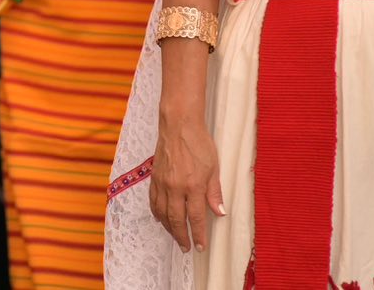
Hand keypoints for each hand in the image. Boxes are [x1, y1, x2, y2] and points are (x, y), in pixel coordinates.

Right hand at [148, 109, 224, 251]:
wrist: (178, 124)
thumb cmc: (199, 143)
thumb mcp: (214, 167)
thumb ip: (215, 192)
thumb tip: (219, 212)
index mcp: (193, 185)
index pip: (196, 218)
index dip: (199, 235)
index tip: (201, 247)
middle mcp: (175, 187)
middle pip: (176, 220)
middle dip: (182, 237)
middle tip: (186, 248)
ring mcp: (163, 182)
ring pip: (162, 213)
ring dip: (169, 228)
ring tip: (175, 236)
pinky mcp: (154, 177)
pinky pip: (153, 201)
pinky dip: (157, 213)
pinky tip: (161, 218)